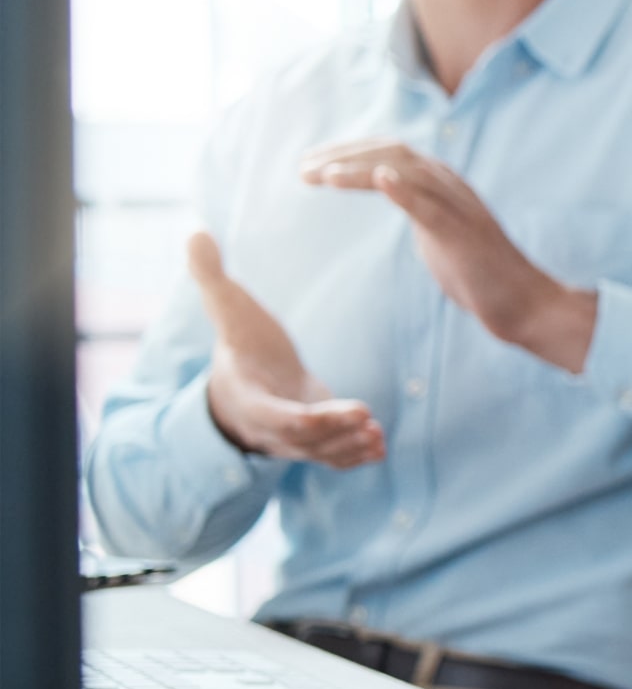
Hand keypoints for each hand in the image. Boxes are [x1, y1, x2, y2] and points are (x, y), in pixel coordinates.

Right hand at [186, 233, 384, 467]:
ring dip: (349, 447)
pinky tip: (379, 446)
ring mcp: (292, 440)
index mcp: (249, 398)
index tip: (348, 409)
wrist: (244, 379)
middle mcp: (269, 427)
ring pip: (320, 452)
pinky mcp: (314, 441)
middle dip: (335, 433)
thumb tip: (195, 232)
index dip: (311, 418)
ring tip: (378, 436)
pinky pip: (331, 456)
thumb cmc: (240, 342)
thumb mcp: (226, 309)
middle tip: (369, 421)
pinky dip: (354, 455)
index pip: (277, 417)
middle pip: (304, 440)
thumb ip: (212, 276)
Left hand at [302, 141, 598, 371]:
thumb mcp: (438, 233)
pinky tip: (379, 179)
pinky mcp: (465, 234)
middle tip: (302, 168)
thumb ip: (416, 210)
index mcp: (443, 185)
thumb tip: (389, 196)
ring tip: (321, 176)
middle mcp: (452, 186)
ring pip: (408, 172)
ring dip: (360, 170)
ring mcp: (461, 208)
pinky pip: (432, 206)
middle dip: (343, 156)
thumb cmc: (481, 273)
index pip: (390, 151)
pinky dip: (405, 190)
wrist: (524, 303)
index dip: (348, 152)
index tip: (310, 164)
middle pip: (393, 152)